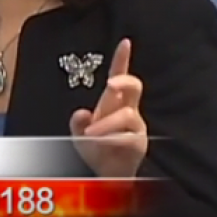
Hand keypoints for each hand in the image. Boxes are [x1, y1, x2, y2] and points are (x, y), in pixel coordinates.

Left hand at [69, 38, 147, 177]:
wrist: (106, 175)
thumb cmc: (95, 148)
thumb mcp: (79, 133)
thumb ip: (77, 122)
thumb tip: (81, 112)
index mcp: (113, 102)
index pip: (119, 76)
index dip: (122, 59)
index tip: (125, 41)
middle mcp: (128, 110)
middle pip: (134, 86)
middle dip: (124, 80)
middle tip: (110, 85)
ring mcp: (135, 126)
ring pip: (126, 115)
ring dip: (105, 124)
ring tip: (90, 135)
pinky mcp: (138, 143)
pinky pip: (126, 137)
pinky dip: (110, 140)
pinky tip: (101, 145)